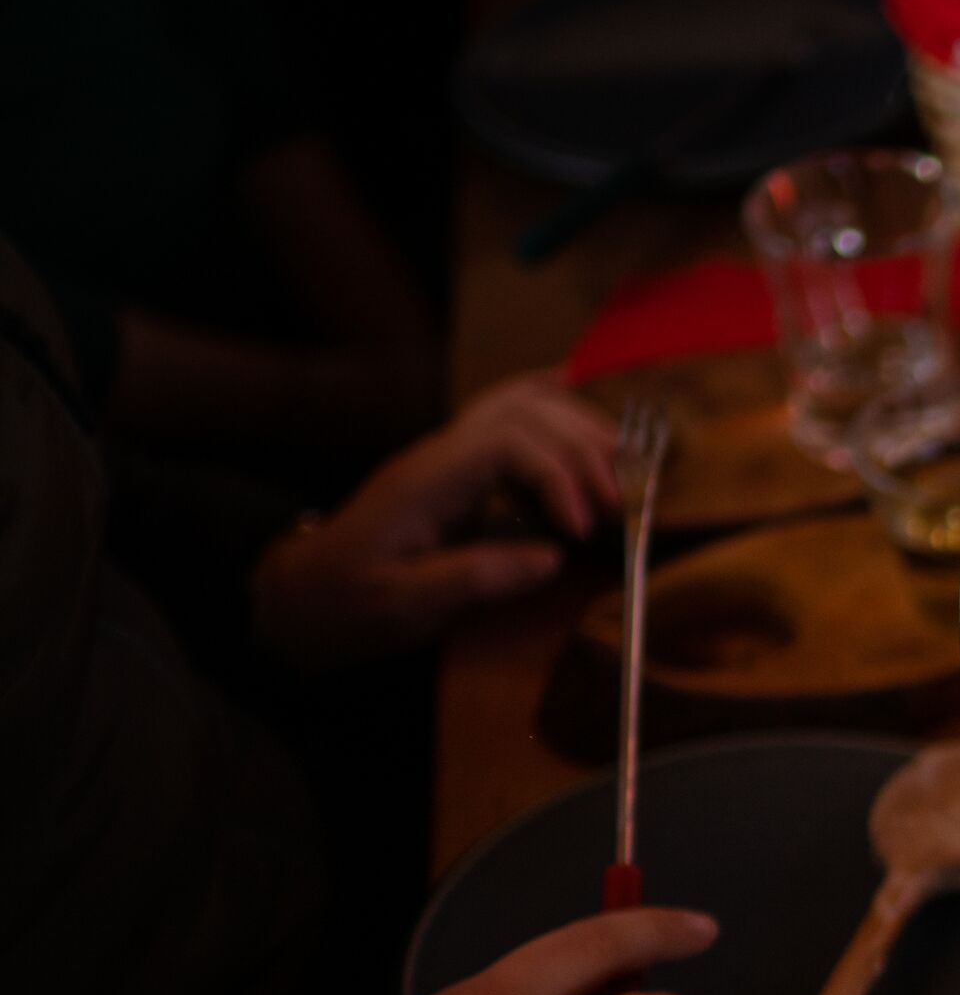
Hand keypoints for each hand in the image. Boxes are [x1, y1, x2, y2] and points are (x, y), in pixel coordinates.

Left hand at [251, 374, 621, 664]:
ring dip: (578, 428)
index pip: (508, 442)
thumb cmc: (347, 605)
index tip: (581, 530)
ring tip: (622, 468)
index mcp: (426, 480)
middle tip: (620, 502)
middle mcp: (439, 454)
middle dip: (582, 449)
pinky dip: (548, 399)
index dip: (558, 476)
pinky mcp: (458, 468)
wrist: (302, 596)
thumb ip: (474, 579)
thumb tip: (553, 558)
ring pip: (521, 404)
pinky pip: (505, 413)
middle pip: (524, 412)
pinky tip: (577, 388)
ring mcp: (448, 454)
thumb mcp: (403, 606)